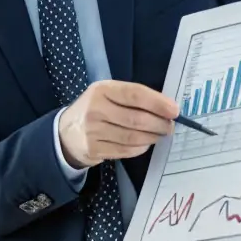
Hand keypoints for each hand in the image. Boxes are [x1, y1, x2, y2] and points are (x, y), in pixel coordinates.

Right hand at [58, 81, 177, 169]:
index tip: (174, 110)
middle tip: (170, 126)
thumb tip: (166, 108)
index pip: (135, 94)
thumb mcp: (108, 94)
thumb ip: (132, 97)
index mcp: (102, 90)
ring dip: (152, 137)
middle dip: (159, 124)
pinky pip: (126, 150)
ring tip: (160, 134)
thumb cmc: (95, 108)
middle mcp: (96, 109)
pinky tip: (145, 143)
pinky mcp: (94, 150)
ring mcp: (93, 132)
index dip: (158, 103)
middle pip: (137, 119)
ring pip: (133, 137)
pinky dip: (140, 148)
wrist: (66, 132)